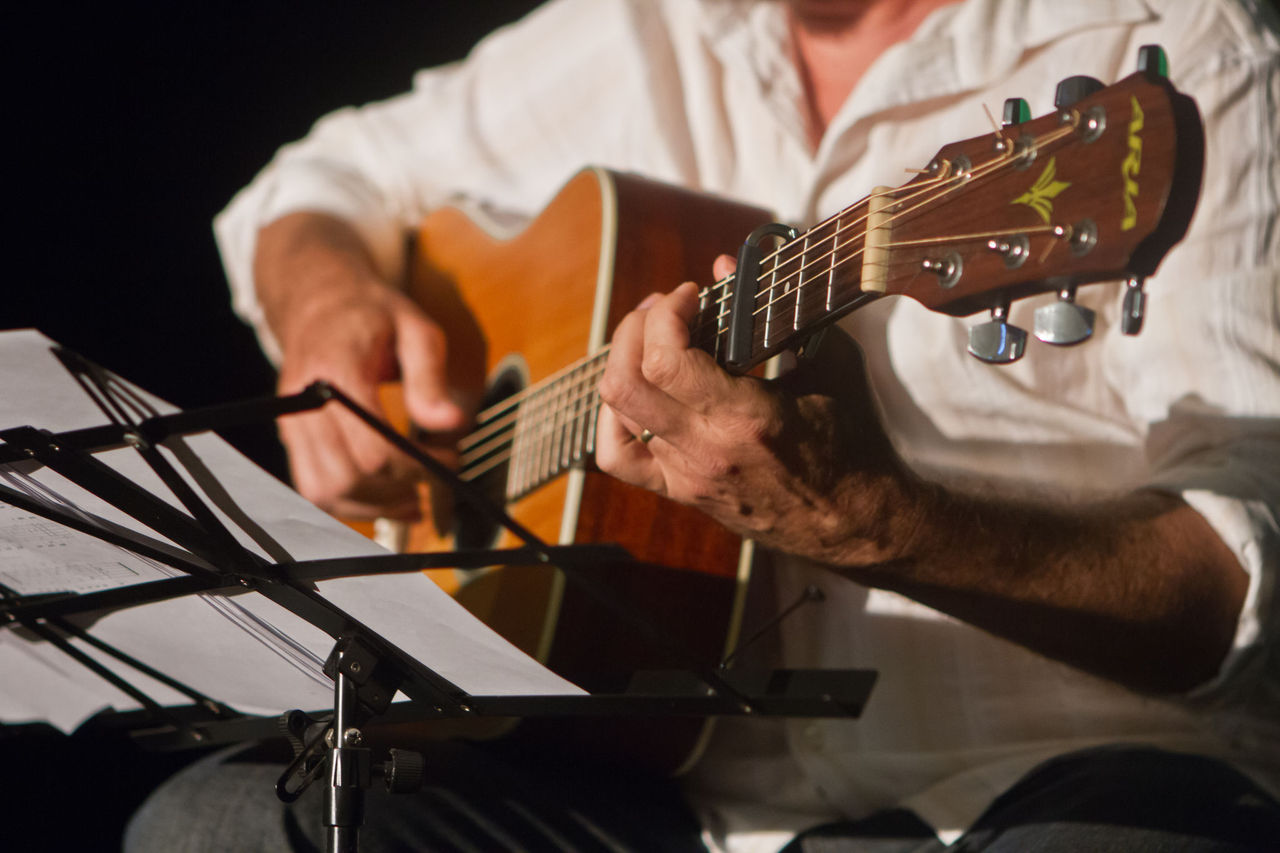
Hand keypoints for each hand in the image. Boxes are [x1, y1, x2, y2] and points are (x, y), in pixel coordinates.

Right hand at [258, 213, 468, 519]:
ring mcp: (292, 422)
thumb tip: (450, 423)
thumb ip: (430, 376)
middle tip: (436, 477)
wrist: (319, 299)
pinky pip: (314, 488)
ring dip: (374, 506)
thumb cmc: (372, 312)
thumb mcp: (415, 328)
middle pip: (349, 477)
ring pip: (327, 492)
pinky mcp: (291, 436)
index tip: (450, 459)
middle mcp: (304, 401)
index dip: (417, 466)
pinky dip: (351, 503)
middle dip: (399, 488)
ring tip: (414, 500)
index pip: (373, 448)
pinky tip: (385, 499)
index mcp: (336, 371)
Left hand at [595, 259, 924, 566]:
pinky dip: (614, 415)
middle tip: (668, 307)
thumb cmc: (850, 448)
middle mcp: (704, 449)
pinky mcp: (679, 490)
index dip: (667, 312)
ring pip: (615, 410)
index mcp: (745, 419)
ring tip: (653, 338)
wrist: (850, 526)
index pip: (667, 359)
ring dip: (625, 360)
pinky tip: (638, 392)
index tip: (691, 293)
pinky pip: (618, 455)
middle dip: (637, 327)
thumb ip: (780, 315)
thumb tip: (725, 265)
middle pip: (626, 380)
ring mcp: (685, 474)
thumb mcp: (831, 370)